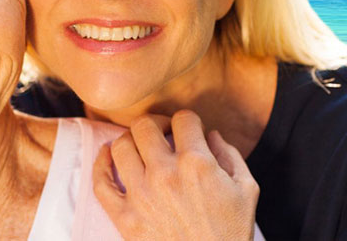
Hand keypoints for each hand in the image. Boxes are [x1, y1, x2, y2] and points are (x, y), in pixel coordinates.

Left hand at [93, 110, 258, 240]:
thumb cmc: (230, 233)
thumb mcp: (246, 190)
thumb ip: (230, 154)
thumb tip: (210, 134)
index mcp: (197, 164)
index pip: (183, 119)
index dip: (188, 121)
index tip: (188, 131)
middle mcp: (165, 174)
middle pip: (145, 125)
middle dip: (155, 123)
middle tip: (162, 133)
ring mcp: (141, 195)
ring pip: (120, 146)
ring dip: (130, 141)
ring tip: (140, 147)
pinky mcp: (124, 217)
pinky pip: (100, 182)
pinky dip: (101, 163)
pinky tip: (108, 154)